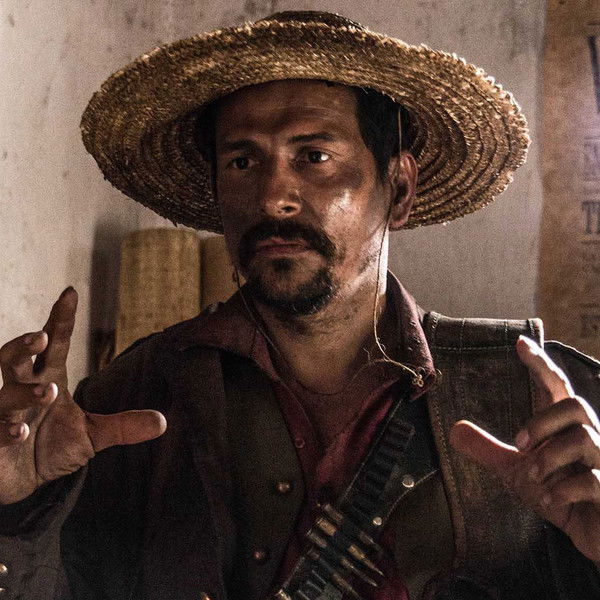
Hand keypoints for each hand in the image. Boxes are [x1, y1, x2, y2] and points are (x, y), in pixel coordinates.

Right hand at [0, 287, 166, 504]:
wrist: (27, 481)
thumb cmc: (54, 447)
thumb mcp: (94, 435)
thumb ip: (124, 426)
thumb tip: (164, 421)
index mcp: (48, 378)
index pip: (56, 344)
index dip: (61, 318)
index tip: (70, 292)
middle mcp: (23, 390)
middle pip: (16, 359)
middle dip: (23, 345)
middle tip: (40, 337)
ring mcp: (4, 415)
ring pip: (7, 393)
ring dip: (25, 391)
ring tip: (50, 390)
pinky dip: (6, 431)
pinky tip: (21, 432)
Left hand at [450, 335, 599, 561]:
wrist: (591, 535)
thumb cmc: (559, 495)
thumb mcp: (517, 472)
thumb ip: (490, 450)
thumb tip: (454, 430)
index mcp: (566, 428)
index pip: (556, 387)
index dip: (540, 364)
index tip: (519, 343)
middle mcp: (590, 437)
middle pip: (575, 404)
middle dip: (541, 422)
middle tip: (519, 446)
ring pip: (586, 438)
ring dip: (549, 458)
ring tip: (535, 478)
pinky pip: (594, 480)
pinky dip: (564, 491)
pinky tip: (551, 501)